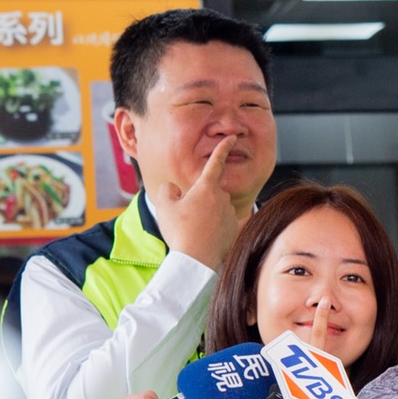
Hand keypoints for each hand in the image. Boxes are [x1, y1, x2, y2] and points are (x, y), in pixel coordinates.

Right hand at [157, 135, 242, 268]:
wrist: (196, 260)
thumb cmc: (180, 230)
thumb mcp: (164, 206)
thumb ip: (168, 190)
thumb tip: (175, 189)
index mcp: (207, 188)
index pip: (216, 163)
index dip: (223, 148)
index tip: (231, 138)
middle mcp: (223, 198)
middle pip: (209, 192)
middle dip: (198, 199)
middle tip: (183, 216)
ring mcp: (230, 214)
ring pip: (215, 208)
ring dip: (204, 214)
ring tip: (191, 229)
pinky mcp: (233, 229)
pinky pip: (220, 223)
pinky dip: (211, 228)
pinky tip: (202, 238)